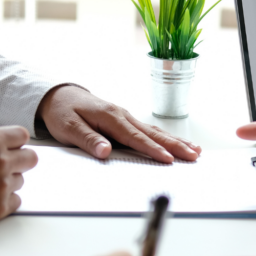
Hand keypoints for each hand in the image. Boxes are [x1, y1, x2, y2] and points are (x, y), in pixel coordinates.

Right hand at [0, 127, 37, 227]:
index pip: (22, 135)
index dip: (14, 141)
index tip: (10, 146)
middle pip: (30, 159)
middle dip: (19, 160)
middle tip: (4, 165)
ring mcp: (1, 187)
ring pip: (20, 181)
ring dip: (7, 182)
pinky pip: (15, 201)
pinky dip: (3, 200)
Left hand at [38, 84, 200, 163]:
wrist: (60, 95)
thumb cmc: (63, 112)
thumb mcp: (68, 128)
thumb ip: (88, 140)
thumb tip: (105, 152)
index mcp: (111, 117)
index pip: (135, 137)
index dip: (152, 149)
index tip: (168, 159)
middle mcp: (123, 115)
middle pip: (153, 133)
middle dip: (175, 145)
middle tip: (194, 155)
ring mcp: (127, 117)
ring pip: (155, 131)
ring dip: (176, 141)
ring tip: (195, 151)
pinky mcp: (127, 121)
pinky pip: (150, 131)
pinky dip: (166, 138)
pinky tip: (178, 143)